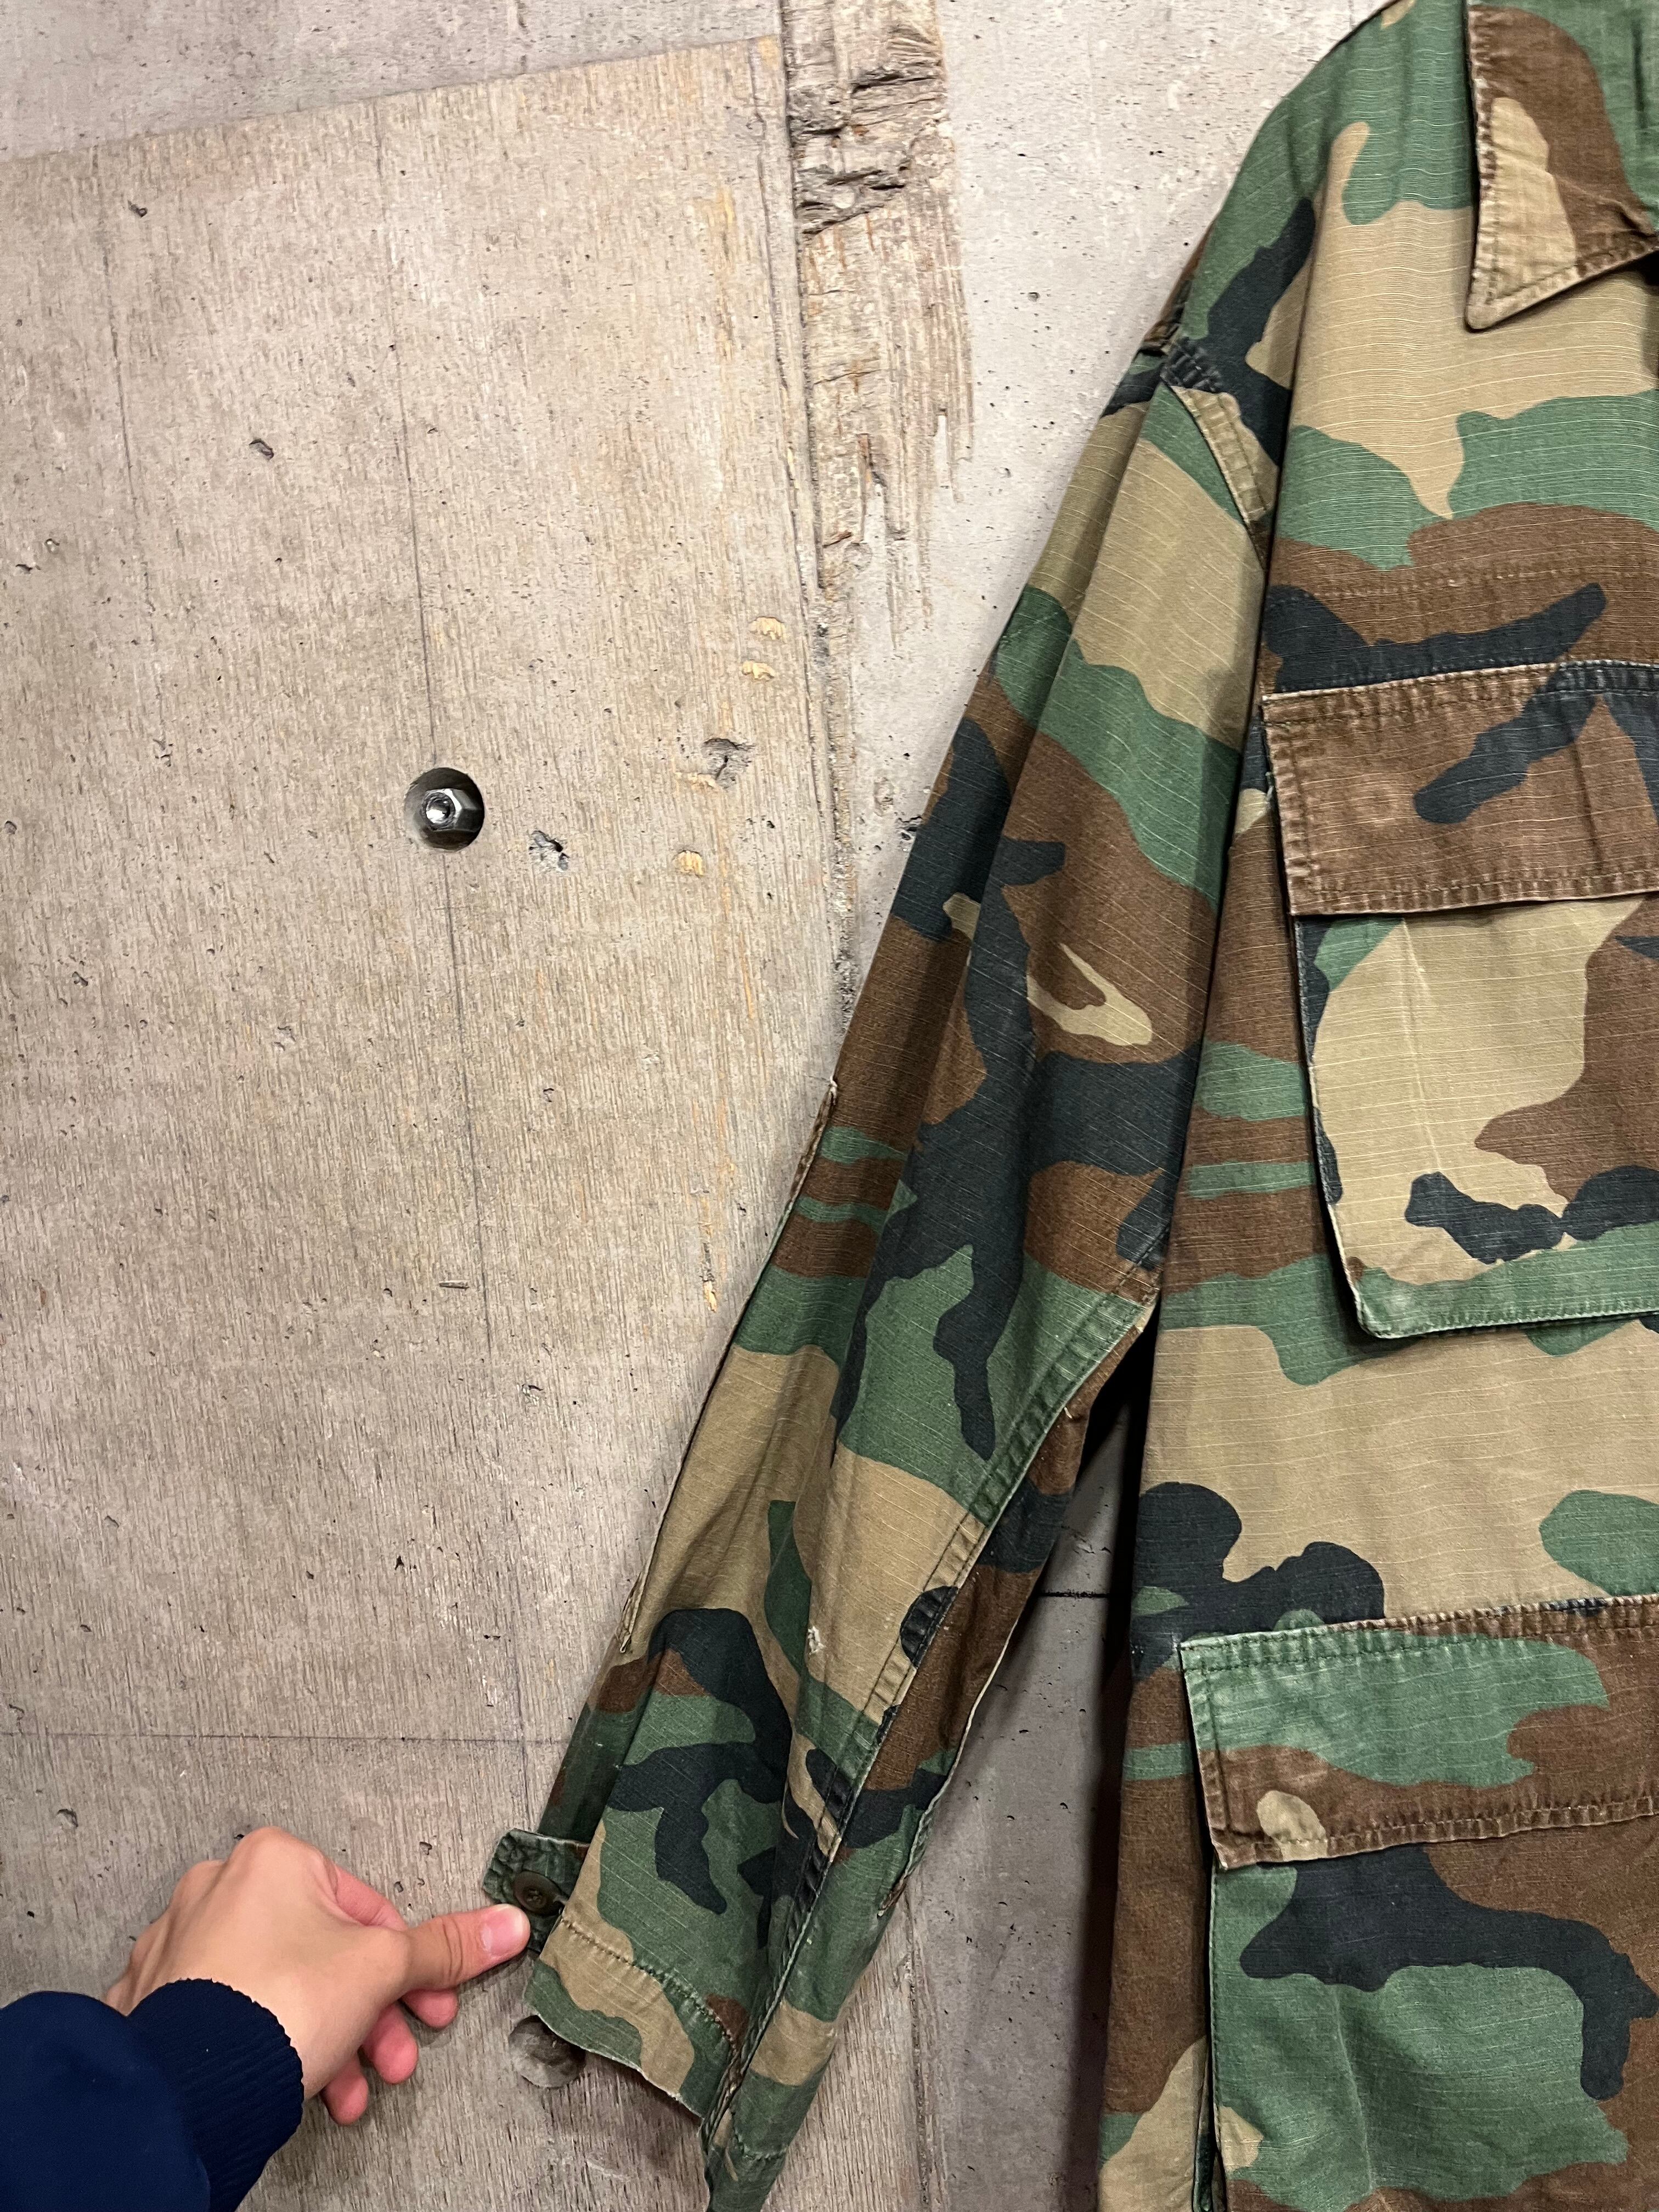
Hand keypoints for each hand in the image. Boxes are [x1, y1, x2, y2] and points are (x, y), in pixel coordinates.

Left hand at [104, 1826, 530, 2121]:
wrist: (192, 2087)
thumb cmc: (277, 2008)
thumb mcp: (382, 1970)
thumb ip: (444, 1947)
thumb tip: (504, 1925)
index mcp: (273, 1859)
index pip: (366, 1909)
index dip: (406, 1967)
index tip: (424, 2009)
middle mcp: (219, 1888)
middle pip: (322, 1955)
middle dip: (367, 2016)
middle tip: (389, 2058)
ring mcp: (180, 1944)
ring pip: (276, 1990)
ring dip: (324, 2041)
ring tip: (344, 2091)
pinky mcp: (153, 1997)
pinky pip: (227, 2016)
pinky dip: (262, 2044)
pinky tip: (281, 2081)